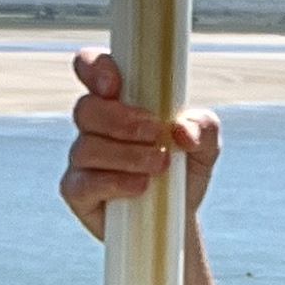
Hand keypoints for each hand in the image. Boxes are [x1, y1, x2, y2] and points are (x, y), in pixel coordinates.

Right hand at [59, 47, 221, 238]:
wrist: (177, 217)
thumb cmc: (183, 170)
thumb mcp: (206, 145)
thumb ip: (202, 126)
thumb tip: (181, 128)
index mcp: (119, 100)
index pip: (91, 68)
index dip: (95, 69)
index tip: (115, 85)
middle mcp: (95, 126)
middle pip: (86, 109)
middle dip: (122, 120)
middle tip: (155, 133)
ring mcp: (82, 160)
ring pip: (87, 147)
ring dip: (127, 155)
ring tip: (160, 165)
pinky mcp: (78, 192)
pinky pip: (84, 184)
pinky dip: (115, 183)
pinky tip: (140, 187)